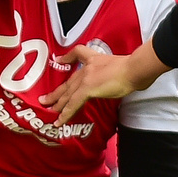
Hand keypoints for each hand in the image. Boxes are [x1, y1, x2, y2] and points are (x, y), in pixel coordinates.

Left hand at [47, 39, 168, 124]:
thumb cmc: (132, 68)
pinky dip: (66, 113)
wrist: (133, 69)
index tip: (59, 61)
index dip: (67, 58)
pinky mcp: (87, 88)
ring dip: (57, 104)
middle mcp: (86, 68)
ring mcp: (85, 78)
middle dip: (56, 92)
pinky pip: (73, 103)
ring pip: (67, 93)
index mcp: (94, 59)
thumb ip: (116, 70)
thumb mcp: (122, 63)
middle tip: (45, 99)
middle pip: (68, 82)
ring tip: (48, 111)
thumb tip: (121, 78)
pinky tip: (60, 121)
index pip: (78, 55)